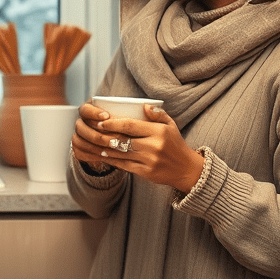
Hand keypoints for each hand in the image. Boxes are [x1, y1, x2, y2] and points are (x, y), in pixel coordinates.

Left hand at [71, 103, 203, 192]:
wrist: (186, 169)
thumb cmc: (175, 144)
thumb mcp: (171, 125)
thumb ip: (158, 114)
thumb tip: (143, 106)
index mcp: (159, 132)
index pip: (131, 125)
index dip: (113, 123)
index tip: (101, 121)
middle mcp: (153, 147)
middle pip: (123, 139)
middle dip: (105, 135)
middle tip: (92, 130)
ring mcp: (149, 161)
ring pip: (120, 153)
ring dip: (104, 148)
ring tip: (93, 142)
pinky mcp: (145, 173)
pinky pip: (123, 165)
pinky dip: (111, 159)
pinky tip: (102, 154)